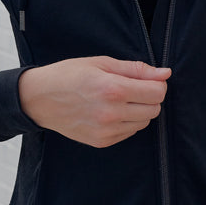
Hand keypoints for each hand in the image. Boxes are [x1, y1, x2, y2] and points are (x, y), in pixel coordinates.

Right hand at [18, 56, 170, 147]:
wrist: (40, 99)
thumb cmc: (70, 75)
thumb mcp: (102, 63)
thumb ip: (137, 69)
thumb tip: (165, 73)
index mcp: (113, 89)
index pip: (157, 92)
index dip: (157, 83)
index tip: (147, 79)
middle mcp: (111, 113)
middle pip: (154, 109)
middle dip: (149, 97)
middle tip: (132, 88)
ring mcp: (106, 131)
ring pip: (144, 122)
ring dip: (139, 110)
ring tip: (119, 99)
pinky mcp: (102, 141)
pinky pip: (130, 132)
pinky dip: (127, 121)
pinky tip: (111, 111)